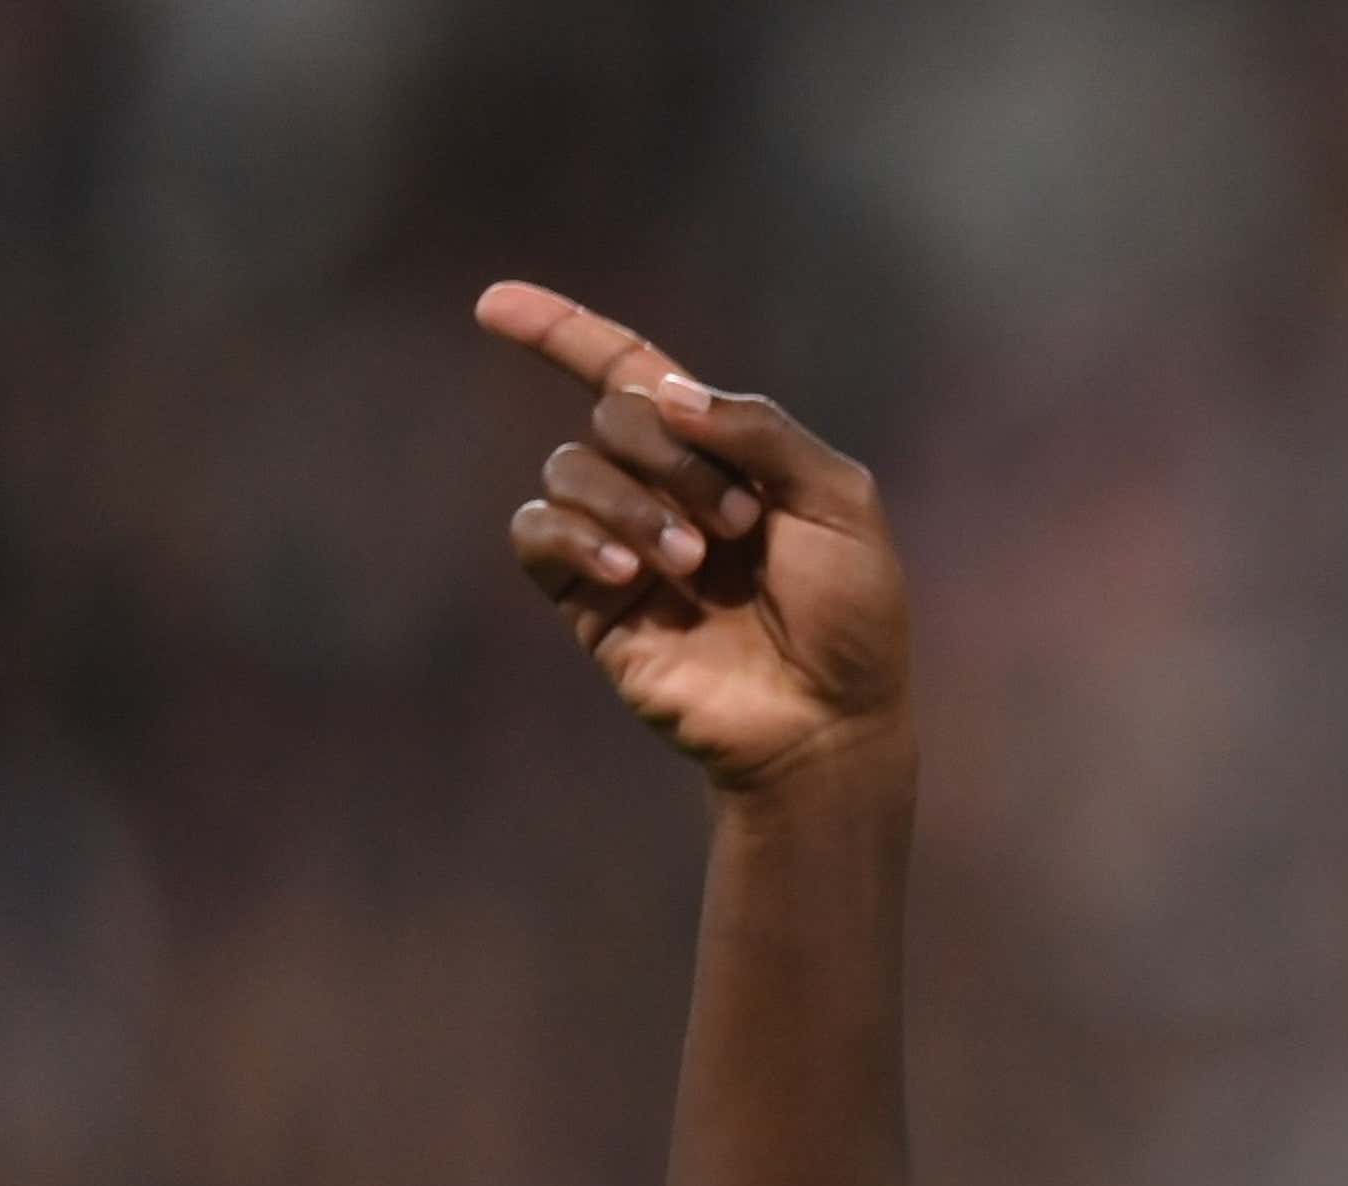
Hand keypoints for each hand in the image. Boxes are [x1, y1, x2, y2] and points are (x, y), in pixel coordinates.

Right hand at [476, 281, 911, 788]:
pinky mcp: (589, 600)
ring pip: (571, 467)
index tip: (496, 304)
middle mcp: (663, 488)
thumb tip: (664, 390)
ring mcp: (621, 542)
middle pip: (614, 412)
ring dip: (633, 502)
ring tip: (694, 563)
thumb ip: (761, 431)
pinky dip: (576, 534)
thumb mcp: (839, 502)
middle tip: (740, 524)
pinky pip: (537, 532)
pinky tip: (631, 572)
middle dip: (673, 454)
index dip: (565, 332)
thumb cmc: (851, 616)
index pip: (630, 372)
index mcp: (723, 453)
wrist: (828, 719)